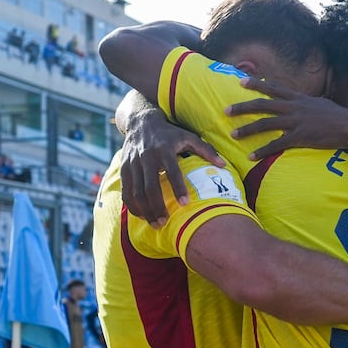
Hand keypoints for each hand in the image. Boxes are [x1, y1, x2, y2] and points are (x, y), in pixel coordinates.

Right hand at [119, 108, 223, 226]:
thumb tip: (223, 165)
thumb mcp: (188, 136)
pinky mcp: (123, 168)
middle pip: (150, 186)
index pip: (172, 170)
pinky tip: (141, 216)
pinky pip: (126, 190)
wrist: (140, 123)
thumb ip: (206, 150)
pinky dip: (132, 205)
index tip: (185, 203)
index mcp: (164, 149)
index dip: (178, 187)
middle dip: (157, 206)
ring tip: (155, 224)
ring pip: (136, 191)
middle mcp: (147, 156)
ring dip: (145, 210)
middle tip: (165, 222)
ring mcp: (133, 163)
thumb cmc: (169, 133)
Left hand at [225, 77, 347, 160]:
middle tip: (226, 111)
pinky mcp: (299, 137)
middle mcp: (293, 107)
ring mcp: (295, 122)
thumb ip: (304, 101)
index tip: (241, 82)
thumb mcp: (318, 102)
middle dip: (242, 107)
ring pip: (265, 124)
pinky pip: (276, 144)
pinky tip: (252, 156)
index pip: (273, 87)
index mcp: (297, 97)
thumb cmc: (336, 115)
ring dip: (247, 129)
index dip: (256, 84)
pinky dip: (263, 150)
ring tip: (233, 134)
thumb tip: (296, 99)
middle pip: (263, 105)